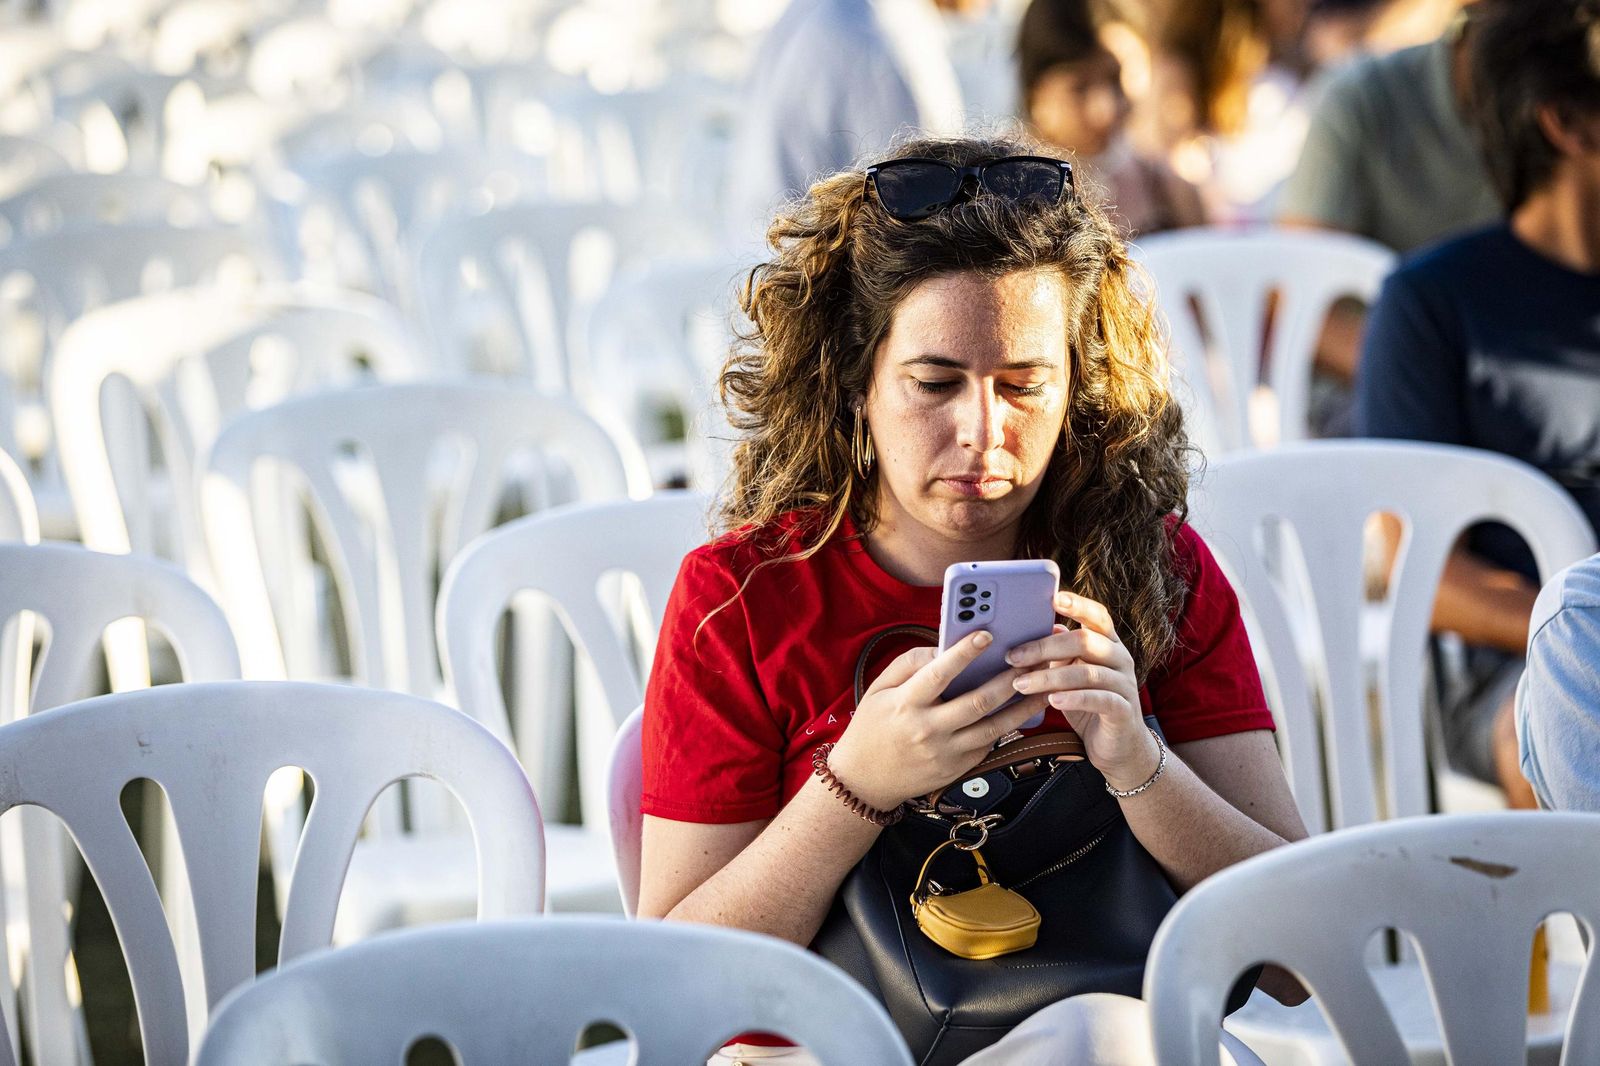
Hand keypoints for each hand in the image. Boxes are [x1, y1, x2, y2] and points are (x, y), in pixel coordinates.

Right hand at [828, 631, 1051, 810]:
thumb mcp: (879, 689)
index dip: (963, 653)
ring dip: (1022, 707)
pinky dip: (1006, 727)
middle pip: (976, 702)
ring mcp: (945, 753)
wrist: (865, 780)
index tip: (986, 634)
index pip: (938, 674)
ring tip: (1043, 689)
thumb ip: (909, 664)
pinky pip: (988, 744)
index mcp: (905, 704)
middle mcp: (927, 730)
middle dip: (1007, 679)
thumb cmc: (872, 727)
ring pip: (993, 727)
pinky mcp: (957, 769)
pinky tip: (1022, 712)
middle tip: (1031, 661)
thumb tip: (943, 647)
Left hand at [1005, 590, 1160, 791]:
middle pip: (1084, 641)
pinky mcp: (1124, 710)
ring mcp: (1125, 684)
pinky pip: (1099, 699)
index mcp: (1108, 644)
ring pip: (1086, 672)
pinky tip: (1052, 701)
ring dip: (1050, 677)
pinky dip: (1073, 699)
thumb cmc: (1089, 706)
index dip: (1078, 605)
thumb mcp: (1071, 676)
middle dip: (1044, 647)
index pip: (1097, 616)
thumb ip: (1059, 654)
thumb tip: (1036, 629)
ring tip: (1021, 683)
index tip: (1053, 599)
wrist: (1118, 747)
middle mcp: (1120, 658)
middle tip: (1013, 656)